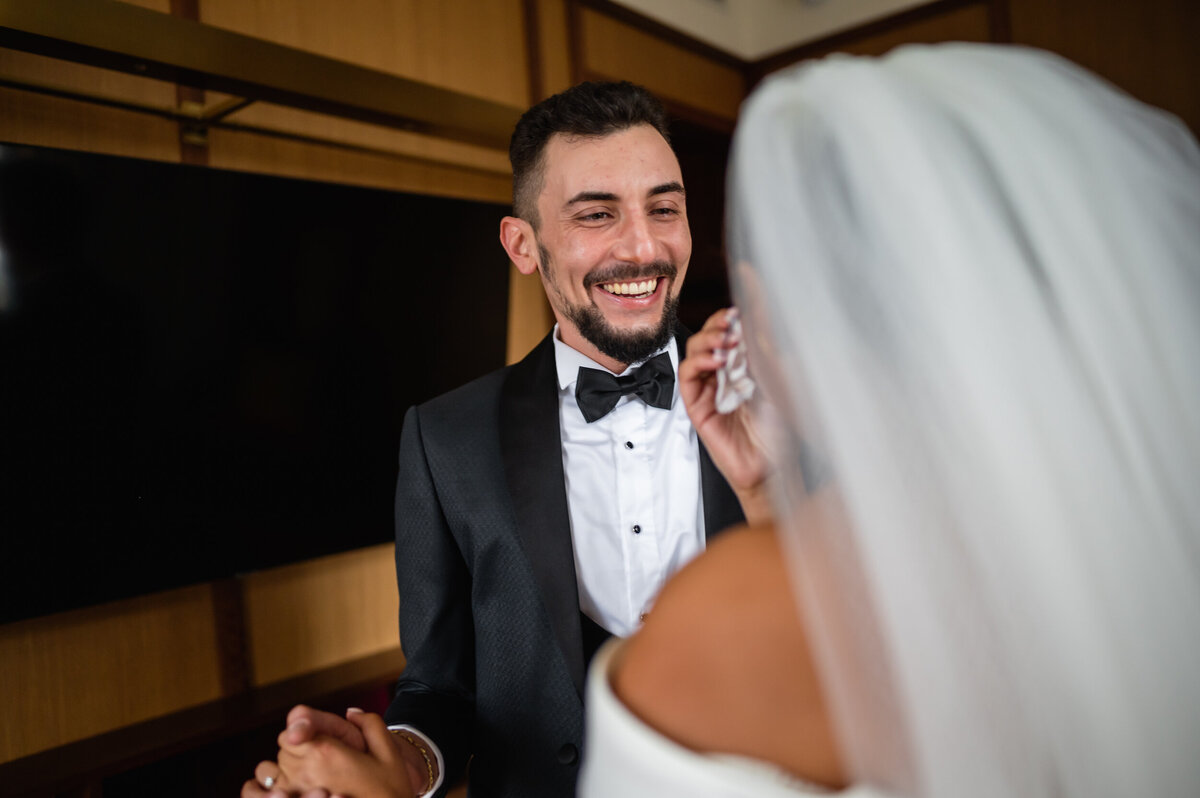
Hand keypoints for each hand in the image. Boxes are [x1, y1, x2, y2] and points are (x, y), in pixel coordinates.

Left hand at [277, 712, 417, 797]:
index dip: (301, 736)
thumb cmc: (390, 788)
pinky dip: (271, 792)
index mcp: (325, 751)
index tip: (316, 744)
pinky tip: (287, 793)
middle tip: (318, 762)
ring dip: (282, 774)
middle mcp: (305, 771)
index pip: (289, 734)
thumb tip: (351, 713)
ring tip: (303, 780)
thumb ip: (370, 724)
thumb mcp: (388, 751)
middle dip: (296, 753)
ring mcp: (298, 793)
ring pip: (270, 774)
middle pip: (282, 753)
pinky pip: (267, 795)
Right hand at [681, 308, 772, 523]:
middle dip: (718, 323)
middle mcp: (725, 373)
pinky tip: (714, 362)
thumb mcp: (779, 378)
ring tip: (724, 343)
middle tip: (731, 322)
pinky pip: (687, 376)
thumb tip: (761, 312)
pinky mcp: (697, 406)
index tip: (740, 300)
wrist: (773, 466)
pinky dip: (697, 363)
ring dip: (707, 340)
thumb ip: (767, 347)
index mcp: (746, 364)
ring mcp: (710, 389)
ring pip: (694, 350)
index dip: (730, 313)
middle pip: (709, 335)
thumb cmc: (779, 429)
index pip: (730, 329)